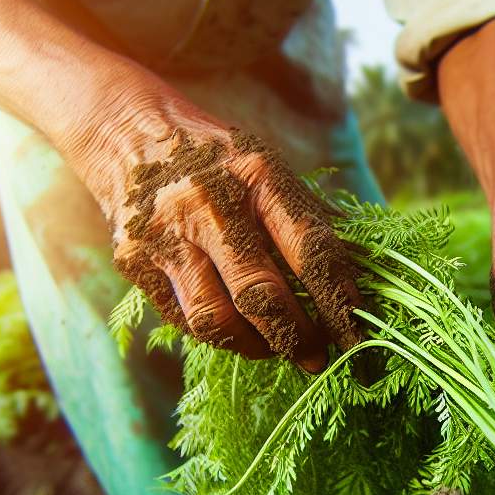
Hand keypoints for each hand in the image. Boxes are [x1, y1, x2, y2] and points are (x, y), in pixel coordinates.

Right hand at [84, 95, 365, 370]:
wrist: (128, 135)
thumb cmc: (219, 160)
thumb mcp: (268, 168)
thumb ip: (309, 218)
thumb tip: (366, 274)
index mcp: (256, 176)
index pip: (309, 249)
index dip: (338, 299)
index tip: (358, 334)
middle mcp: (207, 205)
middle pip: (260, 294)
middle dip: (298, 336)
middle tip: (319, 358)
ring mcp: (165, 236)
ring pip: (216, 319)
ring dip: (256, 346)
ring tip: (277, 349)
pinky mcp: (134, 262)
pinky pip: (184, 319)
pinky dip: (219, 335)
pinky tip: (239, 332)